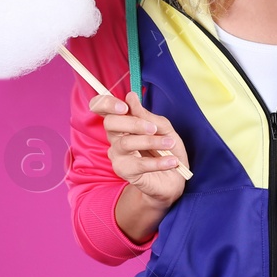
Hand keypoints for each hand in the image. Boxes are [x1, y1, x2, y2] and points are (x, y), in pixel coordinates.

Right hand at [90, 90, 187, 206]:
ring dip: (151, 142)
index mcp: (123, 123)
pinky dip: (158, 162)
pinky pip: (139, 164)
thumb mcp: (164, 129)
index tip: (124, 106)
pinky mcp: (124, 172)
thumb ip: (147, 116)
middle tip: (154, 129)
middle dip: (133, 123)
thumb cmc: (167, 150)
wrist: (174, 179)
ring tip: (170, 144)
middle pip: (110, 124)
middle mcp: (116, 138)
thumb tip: (130, 97)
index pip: (101, 108)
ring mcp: (118, 155)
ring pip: (125, 143)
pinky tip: (172, 161)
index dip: (106, 104)